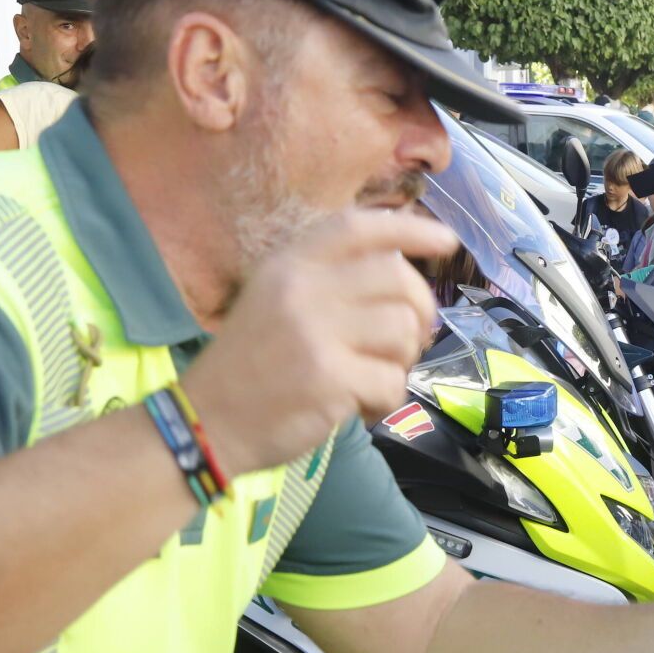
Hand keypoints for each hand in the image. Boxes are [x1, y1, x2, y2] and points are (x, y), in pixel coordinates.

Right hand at [183, 208, 451, 475]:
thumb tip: (405, 277)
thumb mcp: (276, 301)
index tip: (446, 241)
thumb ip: (329, 281)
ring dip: (400, 362)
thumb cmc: (251, 365)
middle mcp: (302, 288)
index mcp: (288, 263)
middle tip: (409, 342)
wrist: (206, 424)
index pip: (360, 229)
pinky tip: (359, 409)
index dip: (410, 230)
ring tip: (370, 380)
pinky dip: (385, 401)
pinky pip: (392, 382)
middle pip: (397, 279)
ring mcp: (316, 331)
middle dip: (420, 313)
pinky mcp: (330, 377)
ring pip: (403, 331)